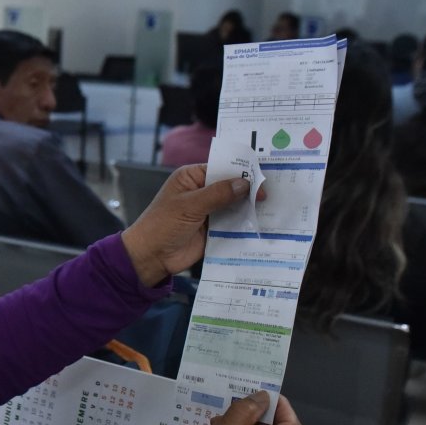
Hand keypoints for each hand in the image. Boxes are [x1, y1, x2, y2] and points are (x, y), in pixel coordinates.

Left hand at [120, 164, 264, 285]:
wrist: (151, 257)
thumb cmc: (162, 225)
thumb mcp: (189, 206)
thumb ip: (218, 194)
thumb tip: (245, 183)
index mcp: (192, 177)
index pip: (221, 167)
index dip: (241, 170)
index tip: (263, 174)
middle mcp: (202, 192)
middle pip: (231, 186)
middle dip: (249, 189)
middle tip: (274, 191)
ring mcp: (209, 211)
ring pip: (235, 205)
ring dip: (250, 207)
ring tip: (275, 206)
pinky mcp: (214, 230)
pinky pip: (233, 224)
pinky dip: (246, 224)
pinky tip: (263, 223)